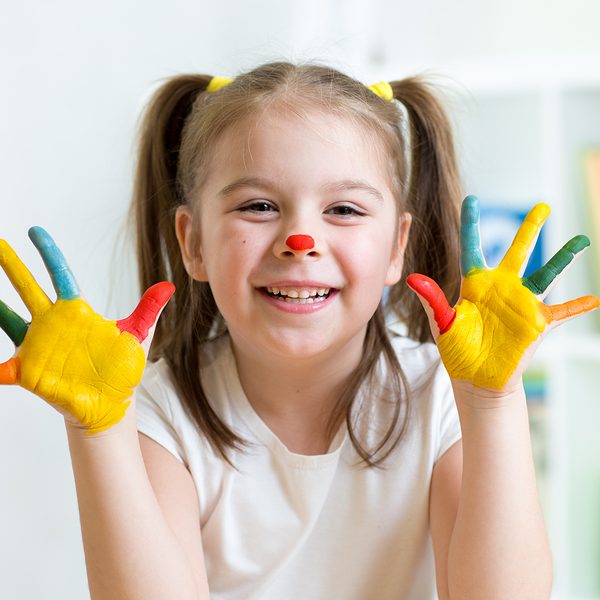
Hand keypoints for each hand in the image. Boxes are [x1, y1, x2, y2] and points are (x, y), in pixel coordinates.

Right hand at [0, 227, 173, 433]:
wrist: (112, 403)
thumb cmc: (122, 369)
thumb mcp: (139, 335)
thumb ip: (149, 310)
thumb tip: (168, 285)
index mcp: (77, 312)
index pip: (60, 275)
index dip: (48, 253)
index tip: (35, 232)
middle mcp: (53, 323)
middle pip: (27, 288)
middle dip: (11, 266)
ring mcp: (39, 345)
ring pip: (7, 318)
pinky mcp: (30, 371)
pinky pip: (4, 366)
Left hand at [407, 195, 599, 390]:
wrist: (474, 377)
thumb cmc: (456, 349)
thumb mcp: (442, 323)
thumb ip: (432, 300)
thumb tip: (411, 278)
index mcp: (474, 284)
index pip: (472, 248)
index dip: (471, 224)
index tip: (472, 199)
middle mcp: (501, 287)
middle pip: (517, 252)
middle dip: (530, 229)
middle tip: (543, 206)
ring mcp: (521, 303)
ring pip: (546, 275)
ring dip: (564, 258)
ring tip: (582, 240)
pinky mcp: (536, 323)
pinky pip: (562, 313)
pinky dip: (578, 307)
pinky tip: (595, 299)